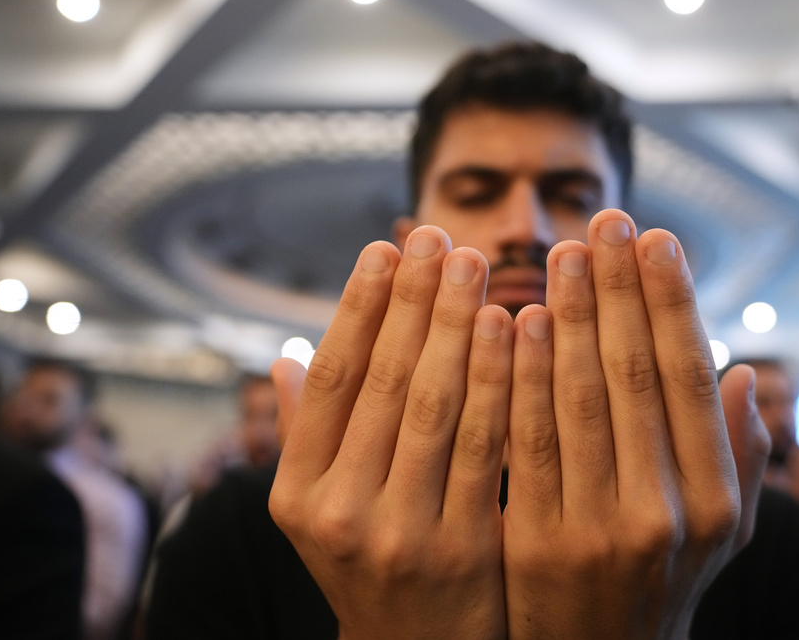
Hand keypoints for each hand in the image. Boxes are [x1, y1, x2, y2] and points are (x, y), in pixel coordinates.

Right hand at [269, 227, 510, 639]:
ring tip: (477, 264)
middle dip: (415, 300)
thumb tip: (283, 356)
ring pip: (435, 404)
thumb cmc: (374, 562)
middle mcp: (339, 512)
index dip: (358, 307)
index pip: (331, 378)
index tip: (385, 248)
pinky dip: (502, 382)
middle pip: (383, 380)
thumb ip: (305, 434)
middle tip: (441, 236)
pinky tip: (516, 328)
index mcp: (297, 492)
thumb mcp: (320, 510)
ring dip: (457, 325)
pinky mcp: (463, 551)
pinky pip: (488, 447)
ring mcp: (399, 534)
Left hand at [502, 210, 768, 639]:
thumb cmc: (661, 580)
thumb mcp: (724, 531)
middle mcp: (667, 512)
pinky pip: (522, 443)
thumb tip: (740, 370)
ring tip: (559, 254)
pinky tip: (510, 321)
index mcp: (718, 499)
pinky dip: (518, 378)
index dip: (672, 302)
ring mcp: (599, 531)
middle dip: (618, 291)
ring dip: (567, 319)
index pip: (691, 377)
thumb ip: (737, 455)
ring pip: (578, 401)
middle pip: (636, 376)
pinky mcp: (535, 544)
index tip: (655, 237)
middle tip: (604, 221)